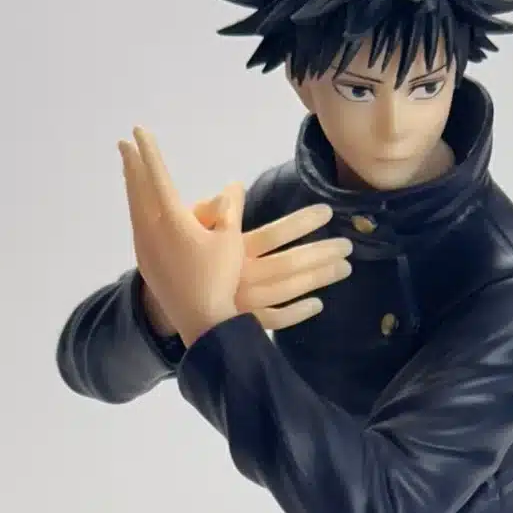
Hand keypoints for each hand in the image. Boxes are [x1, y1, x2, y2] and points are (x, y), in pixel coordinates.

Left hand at [119, 128, 244, 348]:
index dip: (149, 151)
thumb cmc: (220, 280)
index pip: (158, 176)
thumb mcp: (231, 241)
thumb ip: (230, 209)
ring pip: (134, 210)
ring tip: (128, 173)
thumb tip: (233, 185)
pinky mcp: (147, 266)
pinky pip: (137, 228)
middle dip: (131, 165)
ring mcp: (145, 250)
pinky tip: (139, 212)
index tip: (138, 130)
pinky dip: (136, 211)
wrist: (203, 324)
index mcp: (172, 221)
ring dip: (131, 188)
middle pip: (137, 190)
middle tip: (122, 144)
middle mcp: (152, 232)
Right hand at [195, 195, 352, 332]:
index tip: (327, 212)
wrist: (164, 298)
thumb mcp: (190, 228)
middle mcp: (243, 277)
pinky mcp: (244, 322)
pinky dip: (298, 313)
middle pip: (290, 265)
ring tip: (344, 268)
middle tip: (348, 245)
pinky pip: (276, 320)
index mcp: (232, 250)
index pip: (275, 234)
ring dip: (319, 279)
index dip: (302, 223)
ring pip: (289, 290)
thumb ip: (212, 210)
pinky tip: (318, 305)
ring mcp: (245, 303)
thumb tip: (231, 190)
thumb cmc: (180, 255)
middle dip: (321, 254)